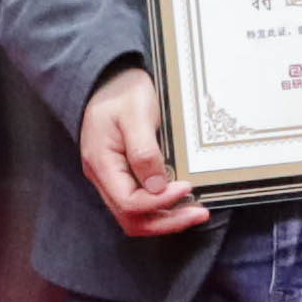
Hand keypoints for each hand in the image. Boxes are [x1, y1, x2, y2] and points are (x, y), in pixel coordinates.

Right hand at [80, 64, 208, 239]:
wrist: (110, 79)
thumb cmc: (122, 92)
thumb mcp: (136, 115)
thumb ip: (144, 152)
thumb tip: (157, 186)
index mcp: (102, 164)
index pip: (129, 203)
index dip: (159, 202)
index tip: (187, 187)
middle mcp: (103, 178)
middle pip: (131, 219)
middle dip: (167, 222)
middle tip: (200, 214)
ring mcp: (112, 178)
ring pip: (135, 217)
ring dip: (166, 219)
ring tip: (196, 212)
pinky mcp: (123, 176)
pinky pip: (140, 203)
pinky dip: (162, 207)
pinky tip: (182, 200)